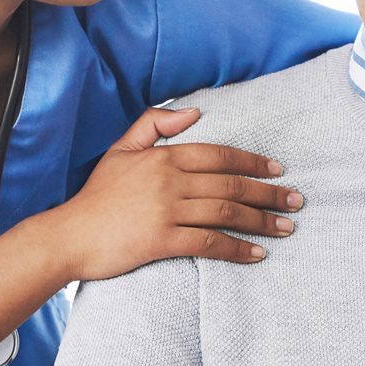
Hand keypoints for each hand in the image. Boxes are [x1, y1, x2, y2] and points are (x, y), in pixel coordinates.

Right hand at [48, 106, 303, 281]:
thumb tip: (194, 111)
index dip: (252, 162)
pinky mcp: (161, 241)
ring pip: (226, 213)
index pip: (219, 155)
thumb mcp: (120, 150)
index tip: (278, 170)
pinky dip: (237, 249)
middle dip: (269, 194)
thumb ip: (154, 125)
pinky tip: (257, 254)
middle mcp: (169, 182)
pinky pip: (209, 243)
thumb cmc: (97, 196)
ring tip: (286, 228)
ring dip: (262, 221)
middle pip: (230, 186)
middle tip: (295, 202)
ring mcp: (166, 212)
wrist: (69, 235)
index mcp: (163, 158)